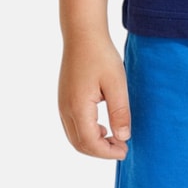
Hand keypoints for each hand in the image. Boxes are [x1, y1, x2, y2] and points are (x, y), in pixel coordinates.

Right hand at [58, 33, 130, 159]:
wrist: (82, 35)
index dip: (108, 152)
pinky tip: (102, 126)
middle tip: (122, 148)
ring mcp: (62, 104)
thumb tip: (123, 137)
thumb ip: (120, 112)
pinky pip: (72, 126)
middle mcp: (65, 109)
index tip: (125, 150)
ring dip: (93, 143)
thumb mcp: (116, 83)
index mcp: (78, 107)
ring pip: (74, 137)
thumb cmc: (101, 56)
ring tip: (114, 138)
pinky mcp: (64, 99)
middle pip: (79, 144)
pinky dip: (86, 133)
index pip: (90, 143)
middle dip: (100, 151)